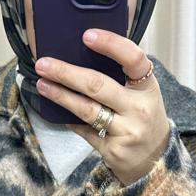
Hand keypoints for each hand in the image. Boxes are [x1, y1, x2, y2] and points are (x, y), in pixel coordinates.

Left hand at [34, 29, 170, 187]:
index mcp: (147, 88)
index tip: (87, 35)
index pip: (133, 59)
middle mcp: (138, 109)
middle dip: (67, 73)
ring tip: (42, 84)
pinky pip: (84, 131)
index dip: (111, 44)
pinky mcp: (112, 150)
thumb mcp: (143, 94)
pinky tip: (56, 111)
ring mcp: (126, 131)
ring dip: (60, 95)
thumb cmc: (142, 118)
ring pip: (86, 110)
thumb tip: (83, 52)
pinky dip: (69, 119)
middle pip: (98, 85)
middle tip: (44, 64)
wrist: (154, 159)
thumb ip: (122, 75)